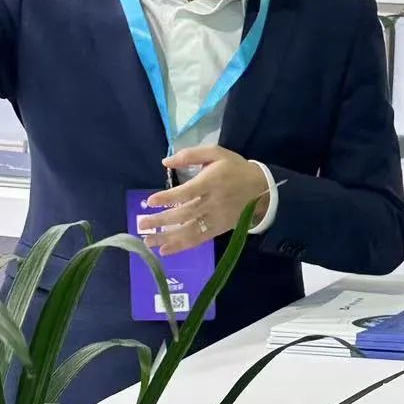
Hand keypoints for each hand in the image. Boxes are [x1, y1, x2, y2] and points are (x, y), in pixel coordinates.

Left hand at [137, 146, 269, 256]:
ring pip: (189, 230)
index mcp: (211, 182)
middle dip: (161, 221)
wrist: (262, 188)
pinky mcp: (219, 229)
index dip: (167, 198)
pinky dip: (181, 246)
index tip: (150, 201)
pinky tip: (165, 251)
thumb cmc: (235, 168)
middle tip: (142, 224)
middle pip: (184, 214)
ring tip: (148, 241)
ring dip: (167, 238)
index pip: (186, 193)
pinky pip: (198, 240)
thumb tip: (166, 162)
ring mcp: (216, 218)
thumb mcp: (216, 153)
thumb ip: (191, 155)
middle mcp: (213, 202)